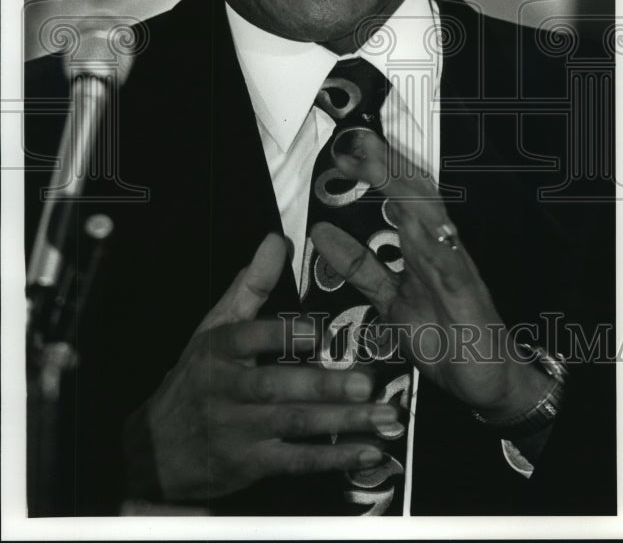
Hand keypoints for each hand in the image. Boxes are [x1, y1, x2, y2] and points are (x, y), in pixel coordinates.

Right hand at [127, 233, 397, 501]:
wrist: (155, 450)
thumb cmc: (199, 377)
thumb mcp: (215, 327)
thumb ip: (251, 284)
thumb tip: (277, 240)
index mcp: (218, 350)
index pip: (247, 338)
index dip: (281, 335)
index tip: (317, 332)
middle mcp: (226, 390)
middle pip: (275, 387)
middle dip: (323, 386)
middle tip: (367, 384)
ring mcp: (237, 431)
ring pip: (293, 425)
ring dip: (342, 422)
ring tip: (384, 417)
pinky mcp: (250, 465)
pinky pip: (296, 461)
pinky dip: (334, 457)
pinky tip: (368, 452)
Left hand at [311, 133, 553, 422]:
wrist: (489, 379)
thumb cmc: (446, 337)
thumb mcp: (390, 300)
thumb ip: (360, 267)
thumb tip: (322, 234)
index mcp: (419, 248)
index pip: (395, 200)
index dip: (373, 173)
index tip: (346, 151)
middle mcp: (437, 250)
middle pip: (412, 199)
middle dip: (387, 169)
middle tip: (359, 143)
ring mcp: (454, 269)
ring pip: (431, 222)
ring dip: (405, 192)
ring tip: (381, 167)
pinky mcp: (468, 296)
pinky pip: (451, 266)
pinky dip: (438, 245)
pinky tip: (424, 226)